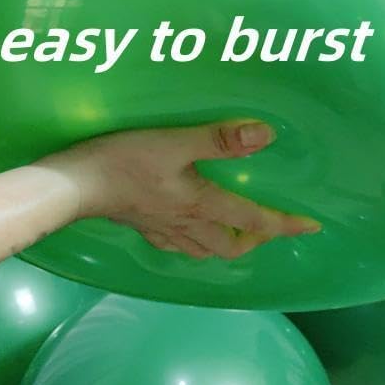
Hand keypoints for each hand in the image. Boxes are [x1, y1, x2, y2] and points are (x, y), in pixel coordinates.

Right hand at [37, 119, 319, 259]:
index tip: (311, 227)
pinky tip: (189, 230)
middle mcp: (187, 224)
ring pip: (204, 250)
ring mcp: (163, 230)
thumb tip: (266, 134)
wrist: (72, 185)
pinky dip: (194, 243)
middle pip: (230, 246)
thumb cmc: (123, 160)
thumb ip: (220, 140)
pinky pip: (177, 245)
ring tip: (237, 231)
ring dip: (226, 244)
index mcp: (201, 204)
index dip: (285, 224)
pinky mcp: (142, 227)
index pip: (254, 220)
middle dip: (255, 241)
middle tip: (269, 228)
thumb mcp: (175, 142)